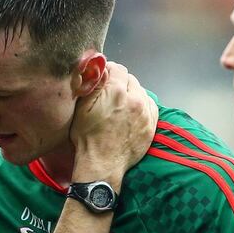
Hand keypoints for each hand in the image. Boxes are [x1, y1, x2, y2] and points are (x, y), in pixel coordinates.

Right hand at [70, 62, 156, 181]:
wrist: (102, 164)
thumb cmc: (87, 137)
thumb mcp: (81, 108)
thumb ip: (93, 84)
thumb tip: (99, 68)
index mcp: (117, 92)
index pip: (118, 68)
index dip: (108, 71)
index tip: (102, 79)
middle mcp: (136, 99)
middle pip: (130, 79)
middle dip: (120, 83)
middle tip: (108, 95)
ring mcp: (146, 113)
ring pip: (141, 91)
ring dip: (131, 94)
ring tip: (119, 106)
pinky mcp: (151, 125)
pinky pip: (149, 106)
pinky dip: (141, 105)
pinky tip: (130, 113)